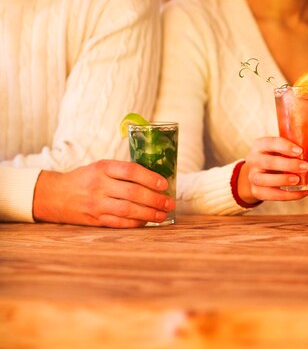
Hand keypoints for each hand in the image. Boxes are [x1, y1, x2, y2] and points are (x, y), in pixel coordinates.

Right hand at [33, 160, 173, 227]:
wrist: (55, 195)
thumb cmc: (85, 179)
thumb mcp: (100, 167)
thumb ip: (123, 171)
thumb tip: (156, 179)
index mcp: (102, 168)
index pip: (131, 171)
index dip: (150, 177)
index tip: (165, 184)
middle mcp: (99, 185)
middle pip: (133, 192)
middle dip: (155, 199)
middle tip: (169, 203)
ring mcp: (96, 204)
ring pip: (128, 210)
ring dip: (149, 214)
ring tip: (163, 215)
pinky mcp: (95, 219)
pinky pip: (119, 223)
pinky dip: (136, 223)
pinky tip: (147, 221)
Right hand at [238, 137, 307, 203]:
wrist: (256, 173)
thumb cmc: (275, 158)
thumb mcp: (283, 151)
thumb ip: (302, 151)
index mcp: (260, 145)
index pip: (270, 142)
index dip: (284, 146)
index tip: (300, 151)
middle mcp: (254, 159)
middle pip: (268, 162)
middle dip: (287, 164)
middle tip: (305, 166)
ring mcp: (253, 176)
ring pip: (264, 179)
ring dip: (283, 180)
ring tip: (298, 180)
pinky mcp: (256, 191)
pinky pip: (270, 195)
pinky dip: (287, 196)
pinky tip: (302, 193)